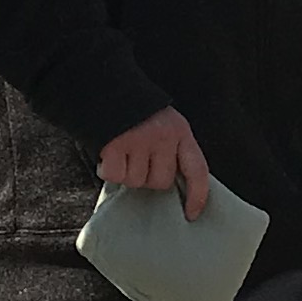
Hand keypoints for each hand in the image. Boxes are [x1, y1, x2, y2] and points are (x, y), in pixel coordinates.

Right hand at [95, 107, 210, 218]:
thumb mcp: (163, 124)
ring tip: (121, 150)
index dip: (197, 195)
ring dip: (125, 173)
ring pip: (136, 181)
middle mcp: (164, 136)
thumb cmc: (134, 112)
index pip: (197, 170)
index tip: (191, 214)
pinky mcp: (115, 144)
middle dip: (147, 177)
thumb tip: (173, 186)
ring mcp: (140, 140)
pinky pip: (115, 175)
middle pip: (161, 182)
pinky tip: (107, 154)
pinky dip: (107, 170)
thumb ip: (171, 150)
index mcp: (180, 131)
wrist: (104, 87)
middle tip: (135, 158)